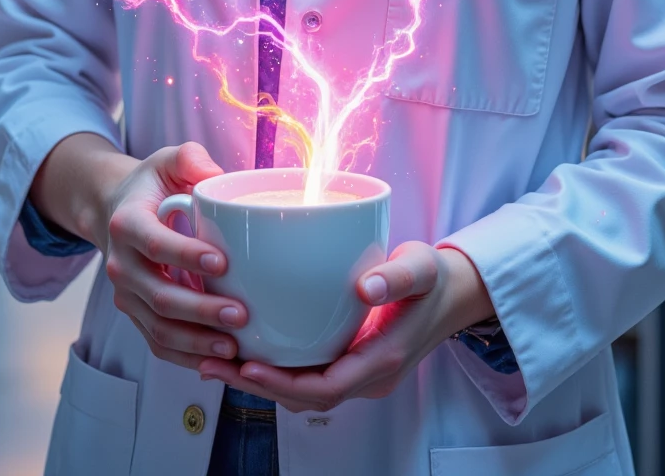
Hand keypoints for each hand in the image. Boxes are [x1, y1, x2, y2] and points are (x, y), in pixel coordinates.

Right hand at [101, 141, 249, 370]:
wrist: (118, 211)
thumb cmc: (153, 186)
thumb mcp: (168, 159)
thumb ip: (190, 158)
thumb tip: (216, 176)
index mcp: (127, 223)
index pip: (154, 243)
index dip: (185, 256)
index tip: (221, 263)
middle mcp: (121, 264)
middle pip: (158, 295)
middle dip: (199, 310)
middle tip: (240, 314)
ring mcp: (126, 295)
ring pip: (158, 328)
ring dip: (196, 341)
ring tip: (233, 347)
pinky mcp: (137, 315)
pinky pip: (159, 344)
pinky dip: (187, 358)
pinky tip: (217, 363)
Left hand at [199, 241, 492, 412]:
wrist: (453, 294)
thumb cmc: (434, 279)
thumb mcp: (421, 268)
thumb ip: (397, 276)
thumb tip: (366, 287)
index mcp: (382, 359)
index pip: (325, 387)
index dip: (282, 383)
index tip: (246, 365)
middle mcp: (368, 377)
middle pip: (305, 396)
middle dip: (257, 385)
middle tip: (211, 362)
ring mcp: (360, 374)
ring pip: (305, 391)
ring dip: (263, 381)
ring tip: (217, 359)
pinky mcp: (352, 363)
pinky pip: (311, 377)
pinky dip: (279, 370)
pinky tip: (250, 350)